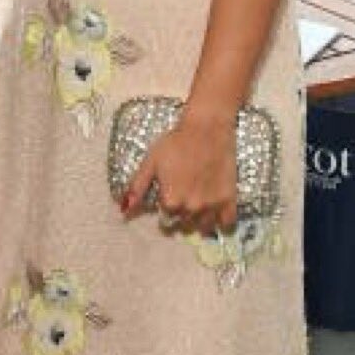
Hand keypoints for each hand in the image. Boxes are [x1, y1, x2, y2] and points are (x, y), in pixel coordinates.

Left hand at [122, 109, 238, 234]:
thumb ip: (137, 188)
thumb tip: (124, 211)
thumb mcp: (151, 162)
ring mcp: (212, 205)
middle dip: (181, 215)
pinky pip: (227, 223)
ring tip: (197, 203)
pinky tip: (216, 211)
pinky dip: (221, 222)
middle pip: (184, 224)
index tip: (168, 196)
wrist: (206, 127)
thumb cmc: (175, 142)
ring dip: (198, 220)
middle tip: (183, 195)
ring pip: (203, 227)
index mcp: (171, 201)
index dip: (165, 208)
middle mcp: (192, 208)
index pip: (165, 219)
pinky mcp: (229, 199)